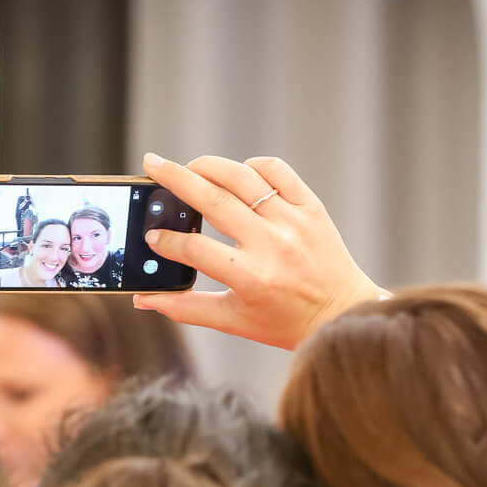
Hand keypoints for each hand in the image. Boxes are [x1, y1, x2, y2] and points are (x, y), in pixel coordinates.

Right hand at [134, 153, 385, 349]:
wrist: (343, 313)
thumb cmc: (286, 322)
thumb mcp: (234, 321)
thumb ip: (187, 308)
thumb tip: (143, 299)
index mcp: (251, 278)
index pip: (195, 249)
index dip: (167, 240)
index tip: (152, 234)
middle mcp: (272, 245)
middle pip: (213, 199)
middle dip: (176, 179)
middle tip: (153, 164)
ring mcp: (294, 222)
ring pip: (242, 177)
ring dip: (209, 166)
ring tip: (189, 167)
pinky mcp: (311, 208)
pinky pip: (277, 171)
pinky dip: (253, 166)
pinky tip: (237, 174)